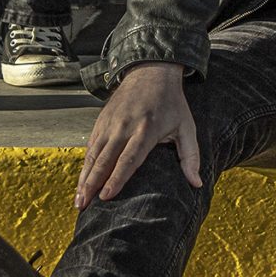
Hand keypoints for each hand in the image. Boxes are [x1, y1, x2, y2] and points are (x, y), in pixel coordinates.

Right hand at [75, 63, 199, 208]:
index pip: (129, 159)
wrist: (151, 72)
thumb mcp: (186, 127)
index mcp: (146, 130)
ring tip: (78, 200)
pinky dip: (85, 164)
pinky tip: (81, 181)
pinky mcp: (102, 120)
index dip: (116, 178)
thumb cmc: (172, 103)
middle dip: (92, 183)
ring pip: (94, 154)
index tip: (106, 196)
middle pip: (105, 159)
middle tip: (83, 205)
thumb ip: (191, 156)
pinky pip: (91, 145)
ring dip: (84, 177)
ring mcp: (110, 123)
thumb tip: (197, 183)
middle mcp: (124, 127)